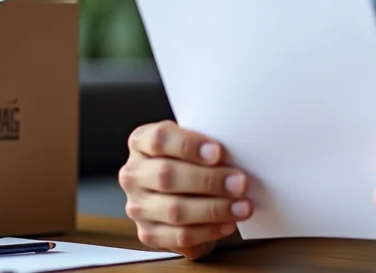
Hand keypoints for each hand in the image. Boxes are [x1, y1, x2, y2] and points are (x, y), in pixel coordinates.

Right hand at [119, 121, 251, 258]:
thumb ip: (205, 147)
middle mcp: (133, 174)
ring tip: (241, 206)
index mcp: (141, 142)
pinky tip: (227, 224)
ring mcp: (137, 206)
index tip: (217, 152)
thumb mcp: (194, 146)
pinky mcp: (148, 233)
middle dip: (208, 180)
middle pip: (166, 175)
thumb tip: (236, 155)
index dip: (188, 145)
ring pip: (174, 209)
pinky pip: (179, 236)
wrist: (184, 194)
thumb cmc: (192, 163)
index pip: (159, 139)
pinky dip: (208, 231)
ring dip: (214, 209)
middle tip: (240, 183)